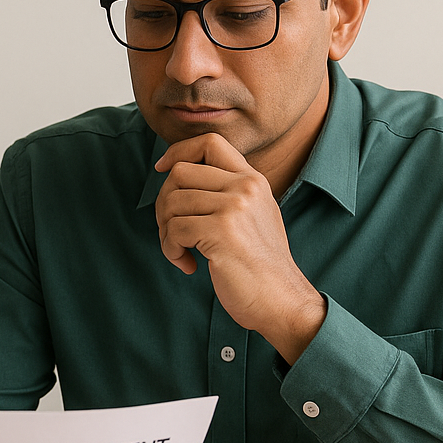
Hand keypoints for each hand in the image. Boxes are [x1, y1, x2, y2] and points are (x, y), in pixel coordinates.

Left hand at [154, 133, 325, 362]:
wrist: (282, 300)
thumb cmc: (259, 266)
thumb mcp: (251, 216)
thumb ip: (225, 193)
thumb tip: (176, 176)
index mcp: (252, 179)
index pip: (209, 142)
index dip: (178, 151)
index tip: (161, 169)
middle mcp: (245, 186)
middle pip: (180, 173)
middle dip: (164, 203)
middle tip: (172, 232)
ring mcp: (235, 207)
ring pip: (172, 202)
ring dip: (166, 233)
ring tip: (183, 252)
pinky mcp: (222, 231)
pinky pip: (174, 230)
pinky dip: (171, 250)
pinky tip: (189, 265)